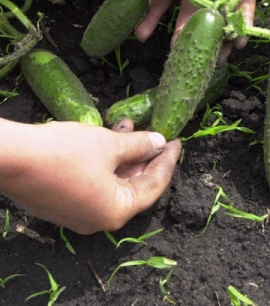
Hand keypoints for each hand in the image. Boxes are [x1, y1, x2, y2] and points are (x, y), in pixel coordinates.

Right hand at [0, 118, 180, 234]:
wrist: (9, 157)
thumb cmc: (65, 153)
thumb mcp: (109, 145)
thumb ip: (138, 145)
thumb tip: (158, 143)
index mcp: (116, 212)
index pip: (153, 186)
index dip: (167, 161)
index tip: (176, 142)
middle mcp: (98, 219)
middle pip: (133, 186)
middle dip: (144, 156)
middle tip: (155, 134)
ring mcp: (77, 213)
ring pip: (112, 182)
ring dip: (122, 154)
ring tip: (127, 126)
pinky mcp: (60, 203)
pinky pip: (93, 183)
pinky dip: (104, 161)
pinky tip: (105, 136)